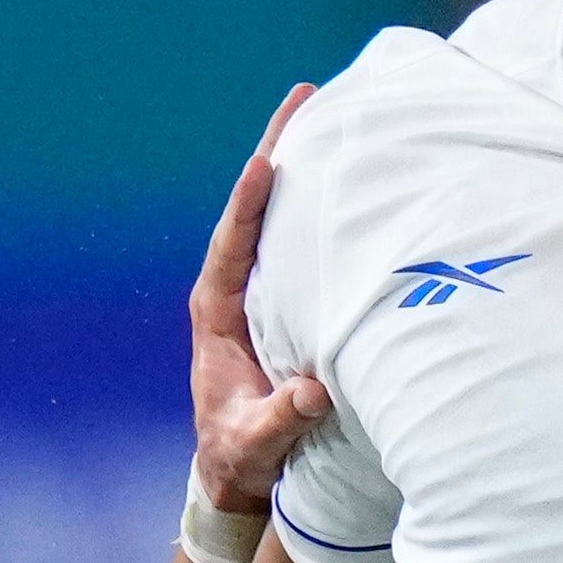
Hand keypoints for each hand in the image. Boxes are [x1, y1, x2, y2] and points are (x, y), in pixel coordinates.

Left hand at [188, 85, 334, 521]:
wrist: (238, 467)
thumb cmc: (241, 455)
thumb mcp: (257, 443)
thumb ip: (281, 420)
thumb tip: (313, 390)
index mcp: (217, 312)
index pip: (232, 245)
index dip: (248, 202)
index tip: (267, 161)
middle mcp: (233, 288)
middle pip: (255, 206)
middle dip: (279, 149)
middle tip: (305, 95)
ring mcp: (257, 287)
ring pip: (277, 212)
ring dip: (302, 161)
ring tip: (330, 107)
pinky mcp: (280, 294)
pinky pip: (296, 235)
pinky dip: (318, 198)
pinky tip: (345, 166)